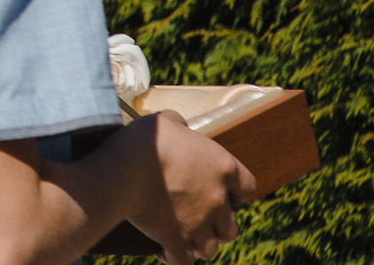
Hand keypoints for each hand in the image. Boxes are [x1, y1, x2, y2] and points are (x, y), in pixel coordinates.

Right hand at [126, 113, 256, 263]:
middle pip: (231, 227)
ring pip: (210, 247)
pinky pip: (183, 261)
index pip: (248, 187)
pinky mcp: (176, 240)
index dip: (236, 192)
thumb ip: (181, 125)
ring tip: (184, 236)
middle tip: (199, 217)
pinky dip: (175, 258)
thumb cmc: (146, 141)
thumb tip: (180, 126)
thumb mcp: (166, 121)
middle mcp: (218, 200)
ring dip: (198, 243)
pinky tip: (164, 251)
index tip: (224, 192)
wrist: (124, 170)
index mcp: (223, 167)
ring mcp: (199, 224)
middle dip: (217, 225)